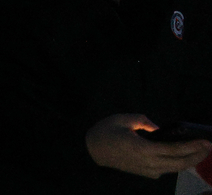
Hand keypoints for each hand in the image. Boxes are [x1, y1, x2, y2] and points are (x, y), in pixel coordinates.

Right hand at [86, 114, 211, 178]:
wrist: (91, 150)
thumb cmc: (105, 131)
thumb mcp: (123, 119)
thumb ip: (144, 122)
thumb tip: (159, 129)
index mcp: (144, 149)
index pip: (174, 150)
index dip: (192, 146)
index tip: (205, 142)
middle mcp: (148, 163)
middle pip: (179, 164)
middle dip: (196, 156)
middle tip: (209, 147)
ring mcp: (147, 170)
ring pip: (174, 169)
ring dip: (189, 161)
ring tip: (200, 152)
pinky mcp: (145, 172)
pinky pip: (166, 169)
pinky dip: (178, 164)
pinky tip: (182, 157)